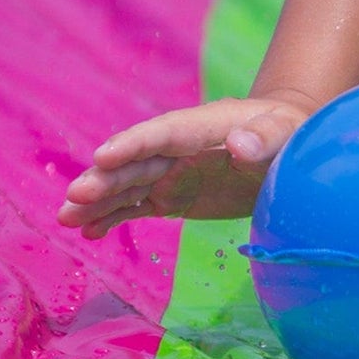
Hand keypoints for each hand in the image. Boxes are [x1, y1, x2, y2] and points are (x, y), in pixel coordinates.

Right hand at [56, 94, 314, 239]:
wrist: (288, 146)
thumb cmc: (292, 133)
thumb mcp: (287, 133)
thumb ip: (266, 138)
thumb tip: (239, 146)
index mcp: (202, 127)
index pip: (162, 134)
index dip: (132, 145)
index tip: (102, 157)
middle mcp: (178, 149)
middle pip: (136, 164)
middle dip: (104, 180)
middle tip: (73, 198)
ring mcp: (173, 173)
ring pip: (128, 187)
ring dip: (98, 202)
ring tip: (66, 219)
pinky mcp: (174, 196)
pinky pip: (138, 206)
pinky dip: (113, 218)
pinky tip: (88, 232)